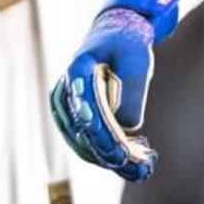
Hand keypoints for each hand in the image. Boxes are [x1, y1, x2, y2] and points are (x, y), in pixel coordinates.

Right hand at [47, 0, 184, 180]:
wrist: (114, 35)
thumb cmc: (126, 44)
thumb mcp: (137, 59)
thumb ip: (133, 90)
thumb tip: (128, 127)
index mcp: (77, 68)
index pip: (82, 101)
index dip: (96, 125)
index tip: (112, 143)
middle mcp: (66, 90)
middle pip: (78, 127)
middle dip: (104, 149)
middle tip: (129, 164)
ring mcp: (67, 106)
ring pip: (80, 140)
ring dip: (105, 158)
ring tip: (135, 169)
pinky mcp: (75, 118)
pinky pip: (85, 141)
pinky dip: (104, 154)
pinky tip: (128, 163)